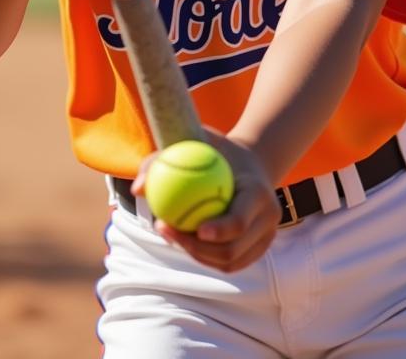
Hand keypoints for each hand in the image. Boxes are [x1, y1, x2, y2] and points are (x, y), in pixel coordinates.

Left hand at [132, 131, 280, 272]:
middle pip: (233, 250)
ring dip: (197, 254)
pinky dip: (205, 256)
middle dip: (197, 249)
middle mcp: (268, 219)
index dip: (218, 232)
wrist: (250, 162)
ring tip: (169, 233)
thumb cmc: (217, 149)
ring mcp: (265, 238)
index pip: (239, 222)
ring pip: (228, 262)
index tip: (191, 230)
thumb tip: (137, 189)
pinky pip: (228, 263)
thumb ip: (164, 159)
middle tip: (166, 231)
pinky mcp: (256, 249)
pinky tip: (182, 240)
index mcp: (259, 193)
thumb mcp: (194, 142)